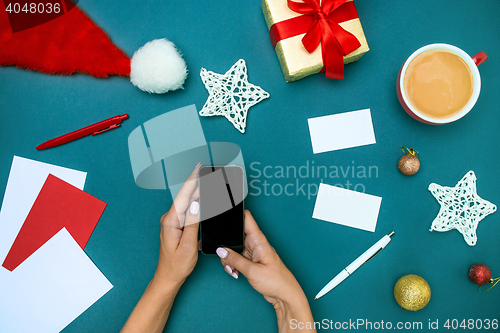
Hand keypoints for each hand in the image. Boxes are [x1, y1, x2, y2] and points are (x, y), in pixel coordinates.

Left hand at [155, 162, 200, 287]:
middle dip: (196, 182)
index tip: (198, 167)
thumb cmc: (177, 265)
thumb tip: (196, 204)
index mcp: (171, 221)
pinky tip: (202, 198)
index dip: (192, 180)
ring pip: (187, 202)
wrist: (169, 277)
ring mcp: (173, 221)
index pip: (183, 196)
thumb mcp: (188, 245)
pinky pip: (187, 209)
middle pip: (185, 196)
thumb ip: (192, 223)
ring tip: (207, 180)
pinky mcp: (177, 225)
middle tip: (208, 170)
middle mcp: (170, 218)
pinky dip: (196, 202)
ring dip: (197, 191)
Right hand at [216, 210, 314, 331]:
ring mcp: (253, 253)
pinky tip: (235, 273)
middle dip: (227, 246)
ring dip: (229, 259)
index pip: (246, 218)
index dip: (235, 212)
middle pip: (235, 235)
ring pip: (234, 249)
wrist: (285, 295)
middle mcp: (256, 244)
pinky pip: (237, 258)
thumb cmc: (276, 281)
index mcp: (259, 240)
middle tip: (225, 257)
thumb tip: (221, 250)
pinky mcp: (251, 261)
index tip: (223, 211)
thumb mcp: (252, 271)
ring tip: (233, 270)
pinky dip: (233, 265)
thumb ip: (235, 260)